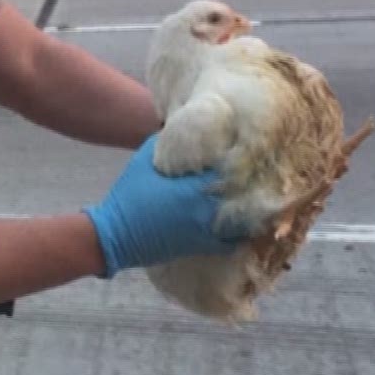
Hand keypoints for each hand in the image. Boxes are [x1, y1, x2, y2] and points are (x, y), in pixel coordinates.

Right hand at [83, 134, 241, 277]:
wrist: (116, 234)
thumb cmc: (129, 193)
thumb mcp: (144, 159)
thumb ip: (167, 142)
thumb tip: (183, 128)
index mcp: (193, 185)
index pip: (231, 169)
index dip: (242, 159)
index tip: (248, 151)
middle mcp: (206, 208)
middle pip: (244, 194)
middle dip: (251, 183)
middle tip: (258, 173)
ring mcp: (207, 230)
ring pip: (244, 220)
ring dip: (250, 209)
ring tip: (255, 197)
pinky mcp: (203, 245)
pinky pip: (233, 242)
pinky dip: (241, 234)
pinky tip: (244, 225)